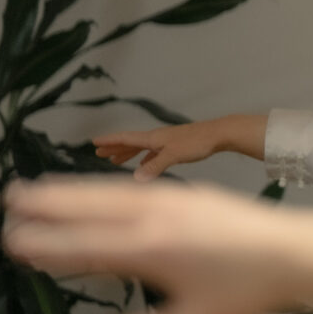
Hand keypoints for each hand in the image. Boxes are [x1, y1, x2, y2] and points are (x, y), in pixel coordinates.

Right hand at [4, 176, 308, 313]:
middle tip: (8, 201)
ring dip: (69, 190)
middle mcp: (153, 216)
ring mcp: (169, 199)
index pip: (85, 247)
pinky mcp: (185, 192)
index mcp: (150, 249)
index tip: (13, 243)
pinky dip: (100, 187)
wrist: (294, 251)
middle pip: (88, 207)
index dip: (48, 245)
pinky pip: (129, 188)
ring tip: (33, 190)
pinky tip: (91, 192)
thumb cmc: (245, 292)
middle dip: (49, 204)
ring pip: (106, 192)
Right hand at [92, 112, 265, 179]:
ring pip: (142, 148)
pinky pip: (154, 153)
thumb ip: (155, 167)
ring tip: (116, 161)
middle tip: (99, 154)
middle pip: (131, 143)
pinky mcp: (176, 147)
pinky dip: (145, 159)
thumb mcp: (174, 156)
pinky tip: (145, 166)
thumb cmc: (197, 143)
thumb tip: (135, 178)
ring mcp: (167, 142)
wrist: (218, 135)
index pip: (126, 138)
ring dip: (128, 154)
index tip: (94, 143)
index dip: (110, 141)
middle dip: (114, 148)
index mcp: (153, 138)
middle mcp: (157, 138)